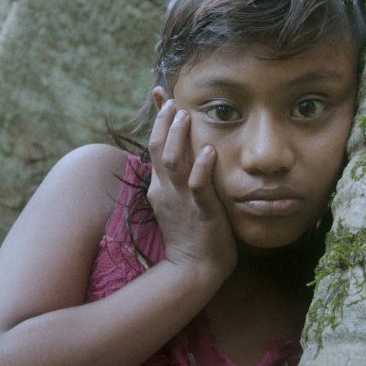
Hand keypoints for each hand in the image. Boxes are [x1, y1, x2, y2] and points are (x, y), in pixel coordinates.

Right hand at [146, 99, 236, 278]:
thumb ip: (177, 178)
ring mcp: (183, 201)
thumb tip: (176, 156)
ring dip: (179, 138)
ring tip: (185, 115)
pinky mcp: (201, 213)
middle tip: (173, 101)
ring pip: (174, 163)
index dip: (158, 119)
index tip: (161, 94)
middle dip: (164, 122)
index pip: (155, 146)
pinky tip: (209, 151)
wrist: (193, 270)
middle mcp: (167, 190)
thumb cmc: (191, 236)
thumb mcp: (177, 202)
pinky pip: (199, 187)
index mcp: (161, 186)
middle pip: (159, 149)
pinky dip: (202, 168)